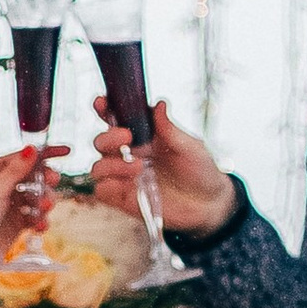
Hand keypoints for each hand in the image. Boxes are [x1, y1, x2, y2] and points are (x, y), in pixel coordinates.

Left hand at [0, 146, 51, 246]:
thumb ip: (16, 170)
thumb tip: (31, 149)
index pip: (22, 157)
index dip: (44, 153)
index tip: (65, 151)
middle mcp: (1, 184)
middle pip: (34, 176)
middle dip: (45, 181)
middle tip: (52, 183)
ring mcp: (10, 203)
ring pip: (37, 196)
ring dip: (44, 202)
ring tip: (43, 210)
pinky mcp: (16, 221)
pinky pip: (35, 216)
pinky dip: (40, 219)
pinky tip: (39, 225)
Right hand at [87, 96, 234, 239]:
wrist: (208, 204)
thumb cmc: (200, 170)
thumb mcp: (190, 147)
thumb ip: (170, 129)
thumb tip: (159, 105)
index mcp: (143, 136)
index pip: (116, 119)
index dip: (104, 109)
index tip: (101, 103)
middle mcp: (129, 155)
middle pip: (101, 142)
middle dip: (107, 138)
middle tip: (126, 137)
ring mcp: (124, 177)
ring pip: (98, 167)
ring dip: (111, 165)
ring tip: (137, 167)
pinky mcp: (123, 198)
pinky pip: (102, 191)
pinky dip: (109, 186)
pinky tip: (128, 184)